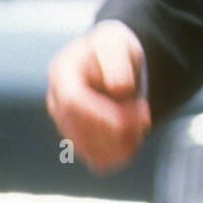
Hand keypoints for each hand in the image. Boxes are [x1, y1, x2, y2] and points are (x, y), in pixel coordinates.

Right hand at [46, 21, 150, 172]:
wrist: (116, 62)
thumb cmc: (114, 49)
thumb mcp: (117, 42)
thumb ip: (116, 61)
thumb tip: (120, 89)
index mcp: (61, 73)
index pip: (73, 102)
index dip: (101, 114)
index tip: (130, 118)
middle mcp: (57, 102)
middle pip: (80, 130)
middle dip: (117, 129)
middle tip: (144, 114)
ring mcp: (66, 125)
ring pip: (90, 150)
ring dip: (121, 143)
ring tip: (142, 122)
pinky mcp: (81, 142)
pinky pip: (98, 161)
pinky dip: (120, 155)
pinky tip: (137, 138)